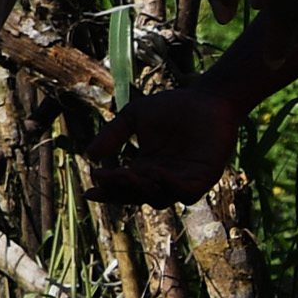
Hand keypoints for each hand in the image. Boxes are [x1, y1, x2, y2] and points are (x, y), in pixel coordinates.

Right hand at [87, 72, 245, 208]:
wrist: (207, 98)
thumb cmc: (172, 106)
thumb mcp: (133, 117)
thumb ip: (113, 135)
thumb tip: (90, 155)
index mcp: (145, 167)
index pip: (123, 187)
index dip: (107, 192)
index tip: (90, 191)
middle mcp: (163, 178)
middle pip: (137, 196)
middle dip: (119, 190)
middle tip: (106, 175)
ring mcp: (184, 180)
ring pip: (160, 199)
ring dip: (141, 190)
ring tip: (125, 172)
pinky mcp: (204, 177)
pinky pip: (186, 192)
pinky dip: (171, 186)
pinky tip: (158, 172)